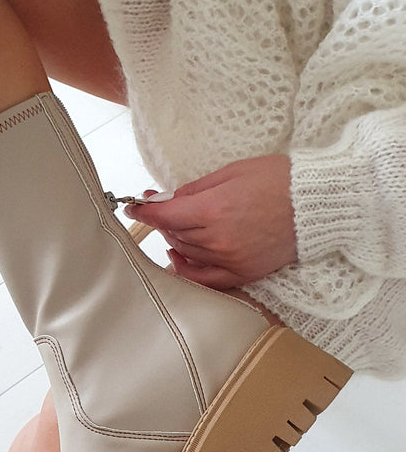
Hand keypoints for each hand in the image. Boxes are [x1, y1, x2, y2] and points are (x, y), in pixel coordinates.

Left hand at [125, 154, 296, 288]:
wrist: (316, 203)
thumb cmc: (278, 180)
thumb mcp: (231, 172)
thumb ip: (194, 189)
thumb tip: (164, 200)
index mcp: (214, 209)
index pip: (165, 216)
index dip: (144, 211)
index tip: (133, 206)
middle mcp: (218, 239)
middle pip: (174, 235)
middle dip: (163, 221)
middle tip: (163, 208)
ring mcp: (231, 260)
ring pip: (186, 254)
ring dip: (175, 240)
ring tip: (177, 226)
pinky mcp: (244, 274)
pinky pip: (205, 280)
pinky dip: (187, 270)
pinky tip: (178, 259)